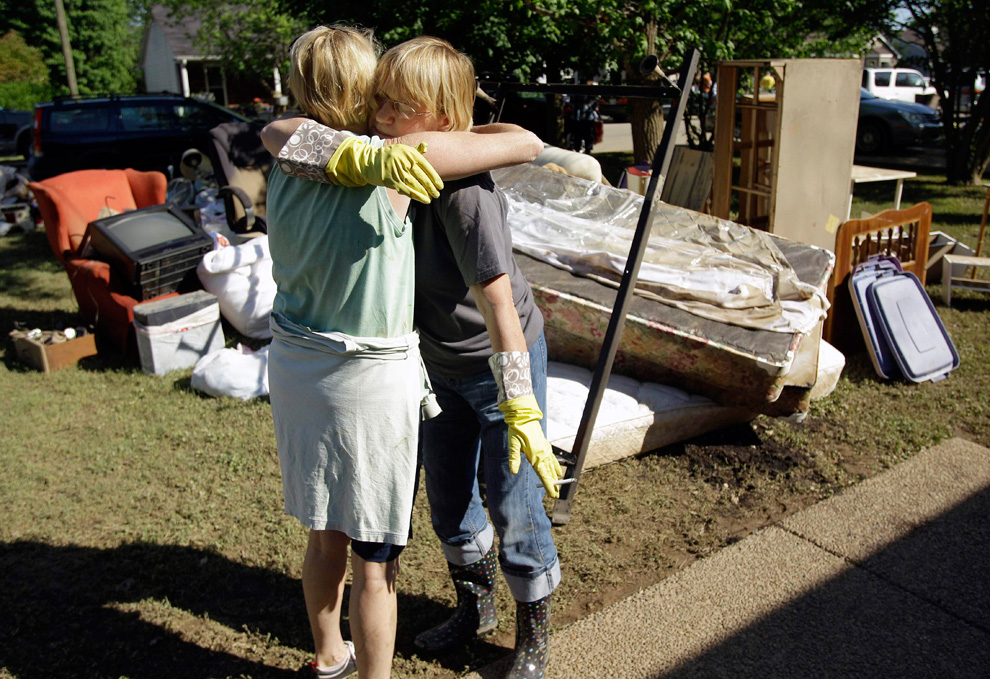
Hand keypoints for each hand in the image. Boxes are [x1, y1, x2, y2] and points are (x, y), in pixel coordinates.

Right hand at [325, 137, 442, 202]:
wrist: (368, 161)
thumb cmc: (388, 156)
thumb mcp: (401, 149)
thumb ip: (415, 149)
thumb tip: (426, 145)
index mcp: (409, 153)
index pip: (426, 166)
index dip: (434, 177)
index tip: (440, 185)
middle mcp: (404, 160)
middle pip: (421, 176)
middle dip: (431, 187)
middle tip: (437, 194)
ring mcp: (398, 170)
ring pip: (415, 184)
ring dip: (425, 192)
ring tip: (432, 198)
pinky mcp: (391, 180)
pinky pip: (407, 190)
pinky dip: (417, 196)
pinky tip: (424, 199)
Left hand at [499, 394, 562, 497]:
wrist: (524, 416)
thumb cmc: (517, 430)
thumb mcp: (513, 444)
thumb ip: (514, 458)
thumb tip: (513, 471)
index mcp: (536, 455)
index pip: (543, 474)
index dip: (548, 485)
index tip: (553, 494)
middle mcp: (543, 454)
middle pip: (549, 472)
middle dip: (553, 484)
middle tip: (555, 495)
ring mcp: (546, 449)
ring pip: (552, 466)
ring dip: (555, 476)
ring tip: (558, 486)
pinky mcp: (546, 445)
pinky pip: (553, 458)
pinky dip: (556, 466)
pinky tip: (558, 471)